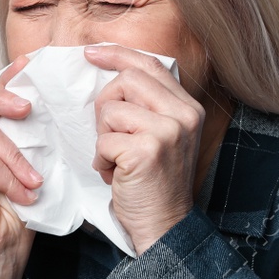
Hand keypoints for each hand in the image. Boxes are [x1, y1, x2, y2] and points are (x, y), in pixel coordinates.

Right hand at [0, 53, 44, 278]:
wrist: (1, 256)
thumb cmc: (19, 215)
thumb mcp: (36, 168)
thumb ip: (39, 141)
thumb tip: (66, 111)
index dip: (9, 78)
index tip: (31, 64)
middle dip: (3, 97)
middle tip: (29, 106)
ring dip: (19, 157)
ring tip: (37, 180)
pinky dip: (11, 177)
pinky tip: (26, 195)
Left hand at [84, 43, 205, 253]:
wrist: (164, 226)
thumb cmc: (154, 184)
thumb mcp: (159, 137)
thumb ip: (145, 106)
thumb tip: (108, 75)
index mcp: (188, 107)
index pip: (150, 64)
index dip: (118, 54)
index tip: (91, 53)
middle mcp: (183, 115)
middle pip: (126, 81)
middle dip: (105, 107)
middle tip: (109, 136)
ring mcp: (168, 131)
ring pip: (111, 110)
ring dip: (103, 138)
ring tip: (117, 160)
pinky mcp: (147, 151)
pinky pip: (104, 140)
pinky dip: (102, 160)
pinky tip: (115, 175)